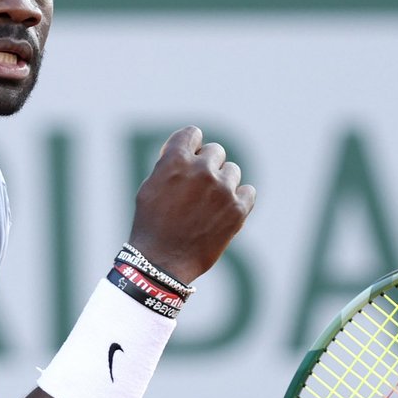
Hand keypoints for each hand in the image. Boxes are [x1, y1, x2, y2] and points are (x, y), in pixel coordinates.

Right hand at [129, 126, 254, 284]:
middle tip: (197, 188)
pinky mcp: (238, 209)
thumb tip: (191, 152)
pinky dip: (238, 199)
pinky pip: (248, 191)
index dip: (191, 147)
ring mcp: (222, 189)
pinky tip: (224, 211)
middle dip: (207, 166)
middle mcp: (201, 170)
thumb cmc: (151, 225)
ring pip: (232, 171)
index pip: (193, 134)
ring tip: (208, 205)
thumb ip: (170, 166)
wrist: (162, 263)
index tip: (188, 160)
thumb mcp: (149, 188)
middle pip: (216, 151)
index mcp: (175, 161)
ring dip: (222, 183)